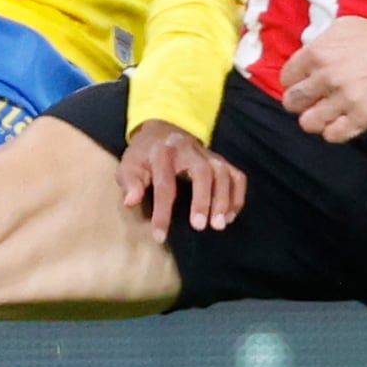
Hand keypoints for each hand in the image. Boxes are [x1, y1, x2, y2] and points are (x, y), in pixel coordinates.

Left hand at [117, 118, 244, 238]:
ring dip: (223, 200)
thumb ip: (130, 182)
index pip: (164, 183)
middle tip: (200, 226)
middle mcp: (189, 150)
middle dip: (203, 200)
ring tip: (219, 225)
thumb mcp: (129, 165)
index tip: (160, 236)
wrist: (163, 130)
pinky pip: (236, 176)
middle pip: (202, 172)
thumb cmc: (144, 155)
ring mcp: (208, 154)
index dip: (162, 211)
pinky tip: (230, 216)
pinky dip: (237, 196)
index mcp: (162, 153)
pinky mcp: (220, 160)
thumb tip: (131, 201)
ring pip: (222, 172)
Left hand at [281, 13, 366, 142]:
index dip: (295, 83)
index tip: (304, 85)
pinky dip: (334, 131)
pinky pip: (333, 136)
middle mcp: (326, 76)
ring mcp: (344, 98)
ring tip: (328, 114)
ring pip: (308, 123)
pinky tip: (343, 122)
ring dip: (316, 120)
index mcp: (318, 53)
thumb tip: (303, 63)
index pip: (286, 78)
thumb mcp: (341, 28)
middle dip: (300, 103)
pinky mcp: (363, 116)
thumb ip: (319, 46)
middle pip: (292, 103)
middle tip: (313, 101)